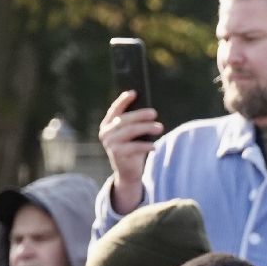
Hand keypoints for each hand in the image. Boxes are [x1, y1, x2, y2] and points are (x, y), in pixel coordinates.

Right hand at [99, 89, 163, 212]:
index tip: (134, 93)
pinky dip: (146, 146)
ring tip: (160, 127)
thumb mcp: (133, 135)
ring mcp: (110, 143)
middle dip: (140, 115)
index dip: (123, 100)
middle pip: (124, 120)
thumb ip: (136, 124)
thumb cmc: (133, 149)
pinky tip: (154, 146)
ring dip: (146, 128)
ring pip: (130, 131)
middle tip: (154, 113)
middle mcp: (106, 132)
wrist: (128, 172)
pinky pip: (134, 147)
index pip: (115, 110)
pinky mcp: (117, 154)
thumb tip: (149, 111)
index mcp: (108, 124)